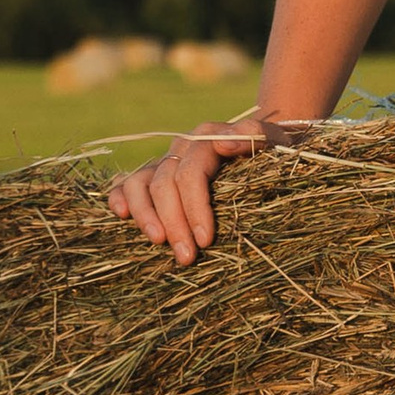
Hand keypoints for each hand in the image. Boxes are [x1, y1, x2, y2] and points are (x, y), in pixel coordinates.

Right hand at [107, 115, 276, 266]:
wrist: (267, 145)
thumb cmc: (273, 149)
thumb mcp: (274, 140)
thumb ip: (254, 137)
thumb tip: (223, 146)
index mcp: (206, 138)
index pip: (191, 175)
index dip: (195, 208)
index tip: (206, 240)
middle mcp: (181, 148)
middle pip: (165, 185)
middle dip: (174, 223)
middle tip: (187, 257)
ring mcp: (166, 160)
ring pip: (140, 183)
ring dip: (144, 215)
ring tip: (157, 242)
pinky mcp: (155, 174)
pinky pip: (128, 182)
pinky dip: (120, 197)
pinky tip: (121, 216)